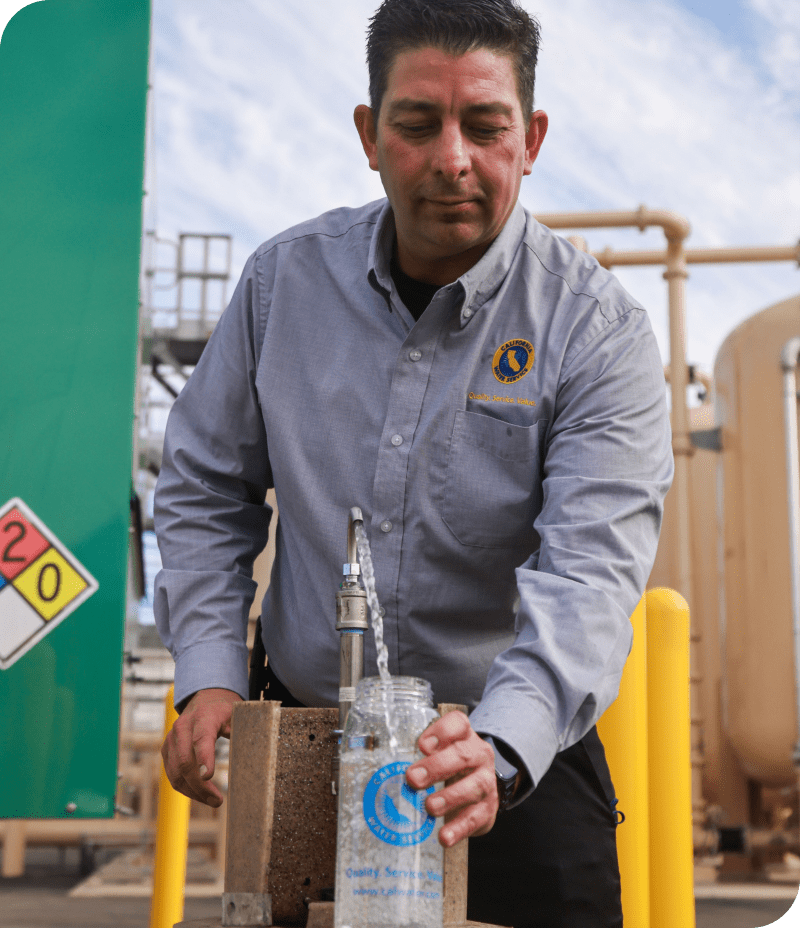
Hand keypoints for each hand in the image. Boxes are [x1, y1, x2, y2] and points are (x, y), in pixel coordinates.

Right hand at [161, 687, 242, 806]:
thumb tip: (256, 750)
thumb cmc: (223, 711)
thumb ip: (242, 730)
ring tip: (213, 801)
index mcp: (202, 717)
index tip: (209, 776)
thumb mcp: (236, 714)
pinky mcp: (167, 750)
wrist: (203, 700)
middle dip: (200, 786)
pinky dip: (186, 788)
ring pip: (176, 773)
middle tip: (218, 800)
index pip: (201, 739)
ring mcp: (171, 740)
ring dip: (193, 792)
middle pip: (185, 762)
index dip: (204, 758)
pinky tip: (201, 795)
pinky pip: (173, 775)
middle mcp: (182, 728)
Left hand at [405, 710, 497, 846]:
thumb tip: (383, 766)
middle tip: (413, 778)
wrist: (481, 789)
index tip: (421, 745)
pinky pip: (475, 819)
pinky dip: (458, 829)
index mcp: (465, 737)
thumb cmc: (451, 766)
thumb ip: (418, 755)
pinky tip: (443, 837)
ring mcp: (486, 782)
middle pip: (463, 755)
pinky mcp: (487, 809)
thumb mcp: (441, 753)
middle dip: (437, 767)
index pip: (458, 724)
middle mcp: (479, 756)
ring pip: (473, 787)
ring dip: (449, 797)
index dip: (441, 732)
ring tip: (429, 807)